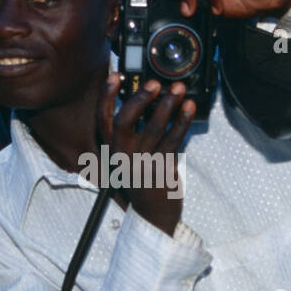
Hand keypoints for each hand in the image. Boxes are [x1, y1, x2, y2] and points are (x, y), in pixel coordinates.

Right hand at [99, 75, 194, 236]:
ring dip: (167, 105)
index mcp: (111, 150)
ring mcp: (141, 165)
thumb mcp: (131, 157)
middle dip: (139, 99)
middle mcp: (122, 157)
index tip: (116, 75)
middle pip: (124, 122)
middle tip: (155, 83)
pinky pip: (173, 140)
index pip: (101, 119)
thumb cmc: (144, 180)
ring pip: (152, 129)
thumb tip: (152, 98)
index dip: (107, 96)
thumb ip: (134, 133)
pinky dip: (182, 122)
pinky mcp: (161, 170)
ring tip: (178, 89)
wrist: (154, 215)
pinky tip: (189, 108)